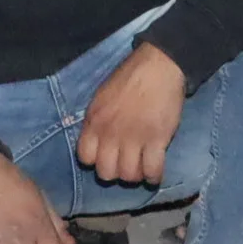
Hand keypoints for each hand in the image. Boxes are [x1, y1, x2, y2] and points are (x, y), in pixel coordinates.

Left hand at [75, 42, 186, 185]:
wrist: (158, 67)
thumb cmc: (129, 79)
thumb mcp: (101, 98)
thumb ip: (96, 121)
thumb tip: (96, 141)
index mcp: (94, 121)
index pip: (85, 157)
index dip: (94, 161)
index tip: (104, 158)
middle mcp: (110, 134)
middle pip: (106, 172)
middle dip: (115, 173)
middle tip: (124, 166)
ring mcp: (134, 138)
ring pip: (129, 175)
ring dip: (135, 176)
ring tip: (140, 169)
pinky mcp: (157, 140)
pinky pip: (152, 170)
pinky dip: (154, 176)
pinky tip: (154, 174)